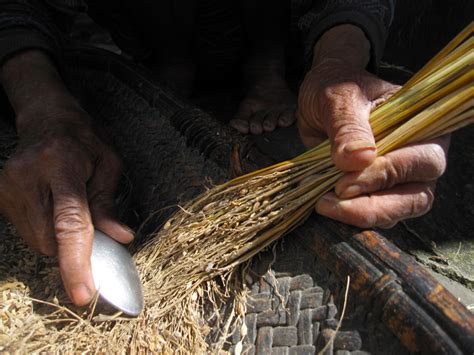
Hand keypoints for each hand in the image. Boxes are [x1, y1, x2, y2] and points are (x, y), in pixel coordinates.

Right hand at [0, 108, 133, 305]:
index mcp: (60, 164)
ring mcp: (7, 186)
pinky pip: (27, 233)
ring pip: (36, 242)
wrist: (48, 120)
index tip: (83, 294)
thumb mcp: (108, 165)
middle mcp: (27, 176)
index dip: (76, 262)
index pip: (69, 222)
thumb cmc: (84, 142)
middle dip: (72, 249)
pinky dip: (46, 232)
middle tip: (90, 230)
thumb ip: (108, 204)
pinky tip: (53, 208)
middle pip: (49, 241)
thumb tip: (120, 238)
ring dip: (58, 240)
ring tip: (69, 208)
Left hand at [297, 25, 448, 227]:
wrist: (322, 96)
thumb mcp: (339, 99)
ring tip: (325, 205)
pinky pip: (378, 214)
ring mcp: (402, 176)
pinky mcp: (380, 190)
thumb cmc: (338, 88)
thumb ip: (348, 127)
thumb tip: (357, 160)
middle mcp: (420, 154)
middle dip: (375, 206)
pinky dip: (353, 215)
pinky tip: (328, 205)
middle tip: (331, 202)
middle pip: (418, 195)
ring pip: (400, 211)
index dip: (386, 176)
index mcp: (423, 125)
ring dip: (363, 215)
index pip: (422, 159)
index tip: (343, 183)